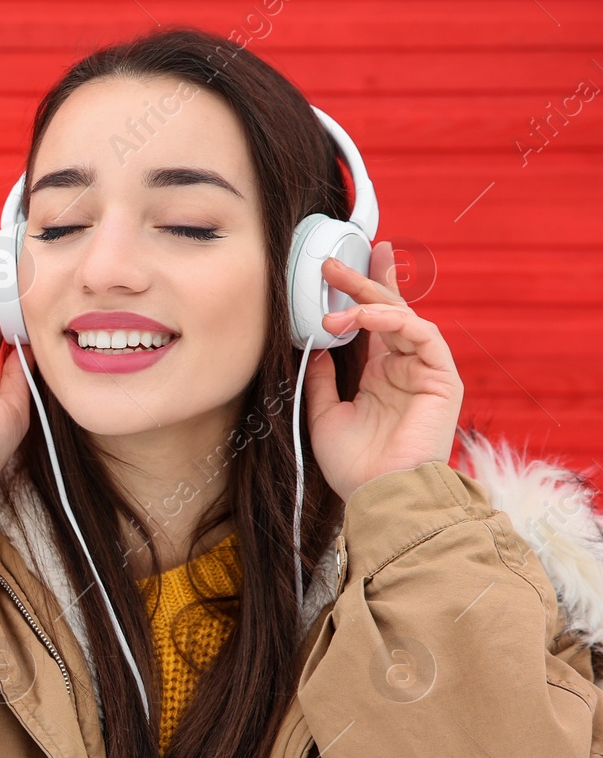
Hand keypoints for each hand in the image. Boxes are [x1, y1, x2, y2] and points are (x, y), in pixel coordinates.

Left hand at [303, 240, 464, 502]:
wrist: (379, 494)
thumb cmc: (354, 465)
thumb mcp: (325, 415)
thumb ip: (322, 380)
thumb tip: (314, 347)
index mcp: (380, 375)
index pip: (373, 323)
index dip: (361, 292)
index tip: (337, 268)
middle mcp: (404, 367)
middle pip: (388, 310)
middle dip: (362, 282)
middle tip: (333, 263)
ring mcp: (425, 370)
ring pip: (403, 317)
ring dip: (368, 300)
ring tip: (335, 294)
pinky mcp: (442, 377)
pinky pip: (422, 334)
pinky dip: (392, 320)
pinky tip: (364, 316)